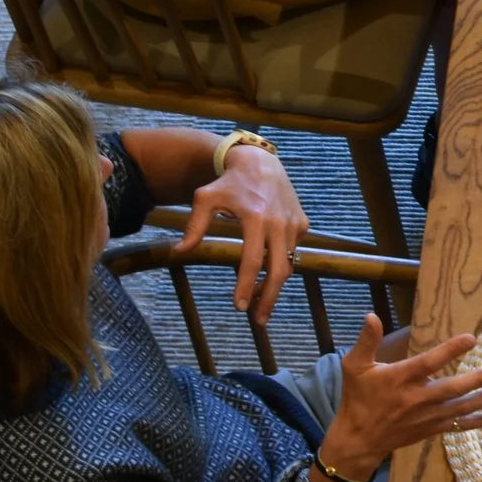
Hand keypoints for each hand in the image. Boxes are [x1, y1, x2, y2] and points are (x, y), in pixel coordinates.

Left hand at [172, 143, 308, 320]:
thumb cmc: (229, 183)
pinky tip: (270, 271)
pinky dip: (283, 263)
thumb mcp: (205, 199)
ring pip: (289, 263)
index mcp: (255, 217)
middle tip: (258, 319)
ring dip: (276, 286)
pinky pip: (294, 250)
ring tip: (263, 303)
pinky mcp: (302, 222)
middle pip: (278, 270)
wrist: (260, 162)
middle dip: (269, 298)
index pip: (252, 260)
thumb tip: (179, 252)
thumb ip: (194, 227)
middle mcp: (279, 222)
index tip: (239, 306)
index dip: (246, 286)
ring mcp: (294, 223)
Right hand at [317, 316, 481, 481]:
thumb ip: (366, 341)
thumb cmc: (358, 398)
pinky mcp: (434, 429)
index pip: (428, 363)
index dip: (450, 351)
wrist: (358, 440)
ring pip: (463, 408)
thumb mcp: (355, 367)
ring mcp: (428, 416)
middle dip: (479, 380)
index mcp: (400, 379)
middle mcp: (417, 398)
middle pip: (452, 389)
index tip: (472, 338)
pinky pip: (462, 426)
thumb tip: (371, 315)